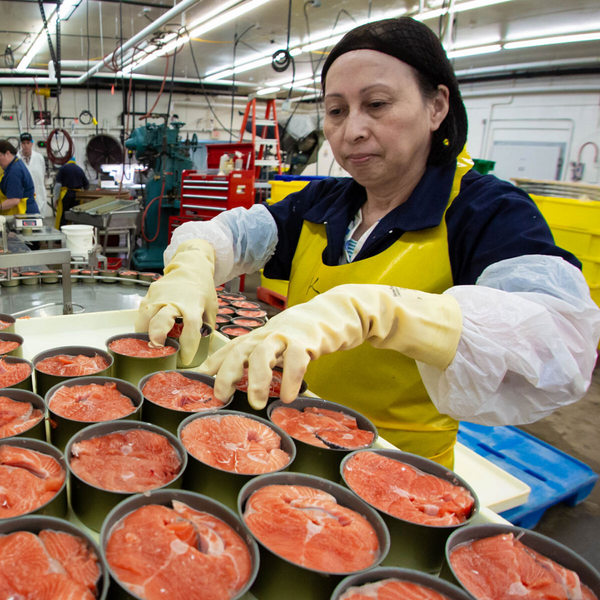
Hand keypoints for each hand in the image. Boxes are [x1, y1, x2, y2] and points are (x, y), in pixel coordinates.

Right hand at [135, 239, 217, 364]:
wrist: (191, 266)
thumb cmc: (203, 288)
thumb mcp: (212, 307)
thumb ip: (207, 327)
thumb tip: (203, 347)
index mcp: (193, 307)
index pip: (191, 329)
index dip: (188, 346)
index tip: (185, 359)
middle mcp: (175, 302)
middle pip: (161, 321)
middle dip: (156, 337)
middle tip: (156, 348)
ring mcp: (160, 296)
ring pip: (145, 316)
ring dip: (143, 332)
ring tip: (145, 343)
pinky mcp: (151, 292)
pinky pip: (142, 310)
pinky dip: (142, 321)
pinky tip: (146, 329)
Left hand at [199, 284, 461, 409]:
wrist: (336, 313)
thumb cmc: (304, 333)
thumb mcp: (278, 342)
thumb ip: (263, 357)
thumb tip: (244, 382)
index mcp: (259, 335)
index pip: (231, 347)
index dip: (213, 363)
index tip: (197, 379)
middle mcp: (268, 333)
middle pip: (240, 349)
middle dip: (228, 372)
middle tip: (221, 396)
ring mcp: (286, 335)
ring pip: (263, 353)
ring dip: (256, 379)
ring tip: (255, 402)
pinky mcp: (307, 339)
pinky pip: (296, 360)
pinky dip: (290, 379)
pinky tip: (288, 397)